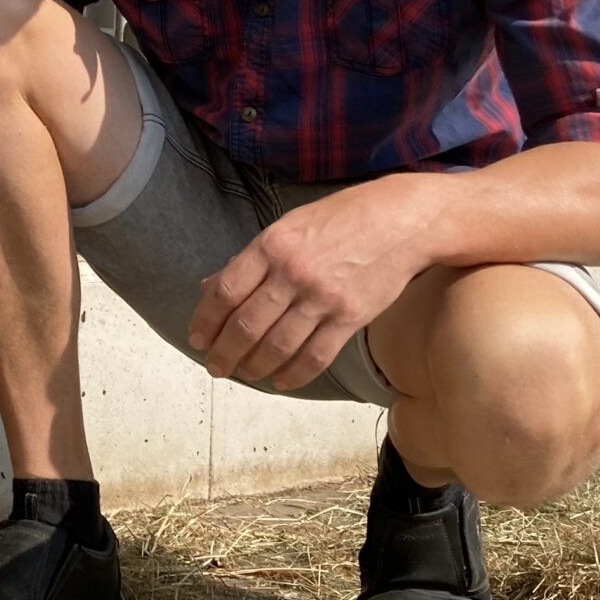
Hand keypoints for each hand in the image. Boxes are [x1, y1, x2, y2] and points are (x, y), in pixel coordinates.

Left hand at [186, 177, 448, 391]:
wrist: (402, 220)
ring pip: (277, 346)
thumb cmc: (342, 218)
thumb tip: (209, 287)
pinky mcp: (350, 317)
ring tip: (244, 373)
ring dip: (254, 367)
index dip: (205, 320)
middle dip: (224, 353)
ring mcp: (323, 297)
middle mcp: (293, 272)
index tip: (197, 339)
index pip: (226, 291)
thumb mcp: (289, 225)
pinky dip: (294, 375)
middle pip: (247, 325)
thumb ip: (250, 258)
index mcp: (272, 244)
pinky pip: (315, 356)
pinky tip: (281, 380)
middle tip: (215, 366)